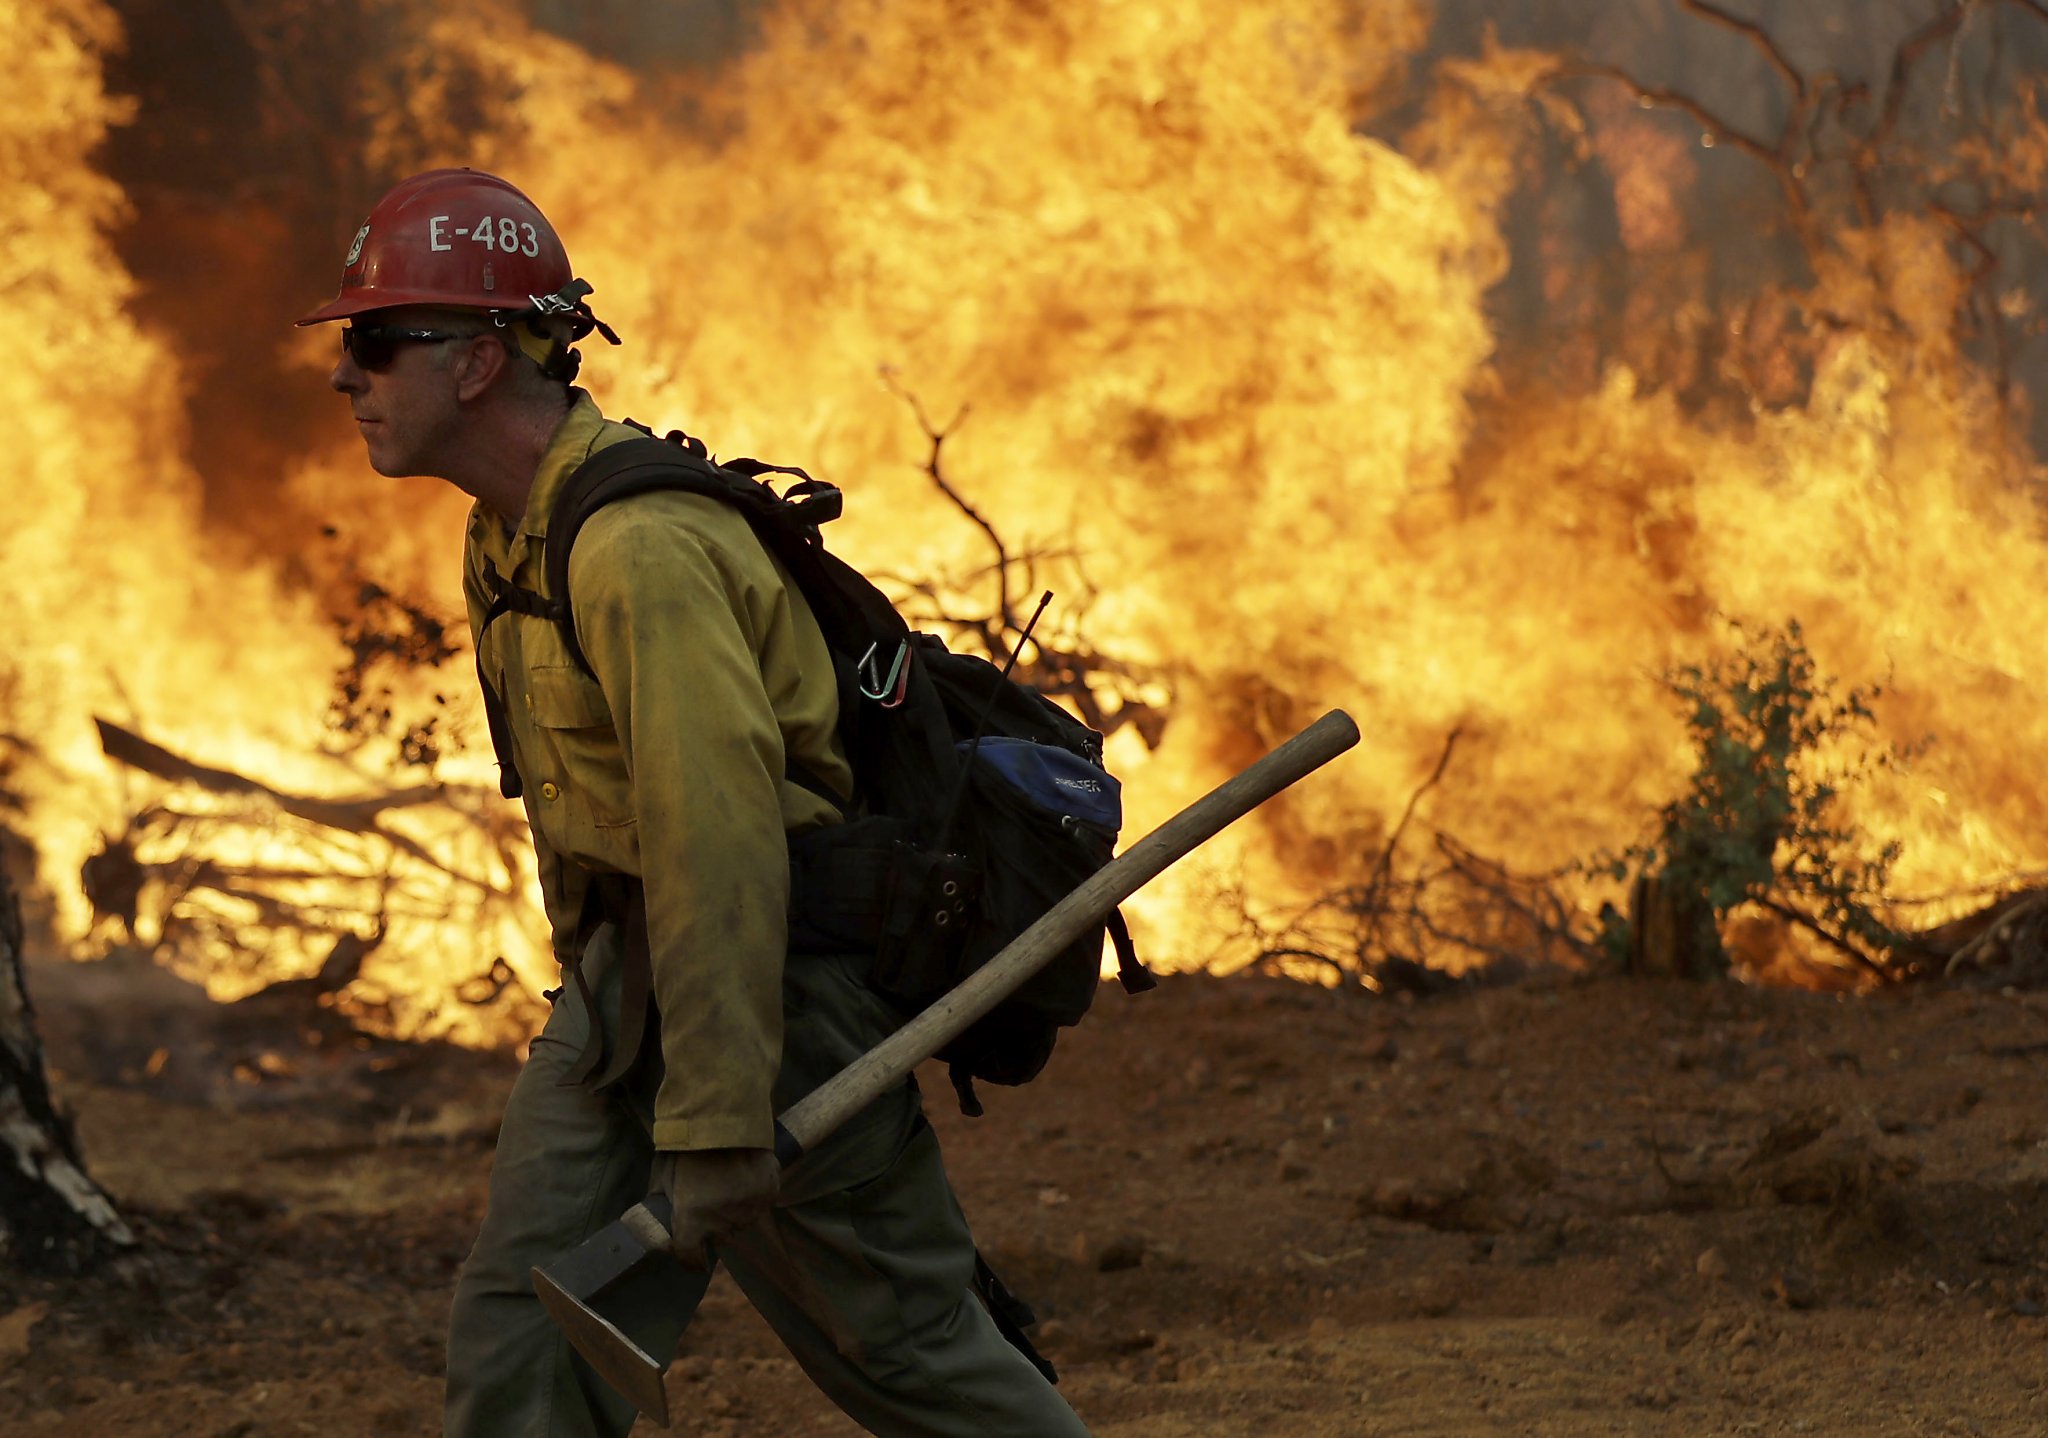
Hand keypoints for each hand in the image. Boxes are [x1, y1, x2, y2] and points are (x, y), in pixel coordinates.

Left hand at [652, 1146, 780, 1267]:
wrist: (723, 1116)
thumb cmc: (688, 1147)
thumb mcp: (663, 1177)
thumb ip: (661, 1204)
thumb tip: (656, 1223)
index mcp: (692, 1218)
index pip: (690, 1257)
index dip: (691, 1260)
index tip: (694, 1259)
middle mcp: (722, 1221)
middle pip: (720, 1238)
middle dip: (713, 1227)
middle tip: (709, 1201)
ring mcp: (749, 1208)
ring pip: (742, 1222)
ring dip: (735, 1211)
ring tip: (727, 1183)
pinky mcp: (769, 1194)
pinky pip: (760, 1205)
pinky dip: (754, 1196)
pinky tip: (745, 1176)